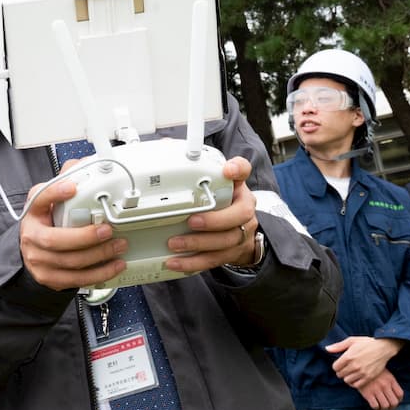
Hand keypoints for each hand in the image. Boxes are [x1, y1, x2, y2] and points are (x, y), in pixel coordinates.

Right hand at [19, 158, 128, 290]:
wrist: (32, 252)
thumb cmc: (45, 224)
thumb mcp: (50, 202)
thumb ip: (64, 182)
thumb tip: (82, 166)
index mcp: (33, 213)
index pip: (39, 199)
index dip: (54, 193)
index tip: (71, 187)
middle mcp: (31, 237)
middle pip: (55, 240)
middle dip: (86, 237)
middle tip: (108, 230)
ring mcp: (39, 261)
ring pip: (70, 262)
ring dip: (99, 255)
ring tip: (119, 246)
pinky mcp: (50, 278)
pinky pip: (77, 279)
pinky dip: (99, 273)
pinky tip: (115, 265)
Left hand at [162, 157, 261, 272]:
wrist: (240, 231)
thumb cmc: (221, 203)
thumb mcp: (212, 183)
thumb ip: (192, 167)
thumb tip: (165, 147)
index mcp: (238, 187)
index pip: (244, 170)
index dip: (238, 169)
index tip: (228, 170)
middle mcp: (244, 208)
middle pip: (239, 214)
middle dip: (214, 220)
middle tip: (191, 221)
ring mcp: (241, 232)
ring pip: (226, 240)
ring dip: (199, 243)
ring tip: (175, 243)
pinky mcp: (232, 252)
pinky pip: (214, 259)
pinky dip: (194, 262)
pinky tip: (175, 262)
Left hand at [326, 336, 404, 389]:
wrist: (383, 348)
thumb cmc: (366, 343)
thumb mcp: (351, 341)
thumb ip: (338, 346)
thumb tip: (327, 349)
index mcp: (348, 356)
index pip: (335, 367)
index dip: (336, 366)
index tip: (340, 364)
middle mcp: (354, 365)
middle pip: (340, 375)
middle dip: (341, 372)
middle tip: (345, 368)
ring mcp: (362, 372)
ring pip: (347, 381)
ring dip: (347, 377)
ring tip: (351, 373)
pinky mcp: (368, 377)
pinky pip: (356, 385)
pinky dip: (354, 383)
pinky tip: (356, 377)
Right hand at [358, 370, 404, 409]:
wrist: (358, 367)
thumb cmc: (371, 370)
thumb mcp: (384, 372)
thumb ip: (390, 382)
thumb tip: (393, 393)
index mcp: (390, 379)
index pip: (400, 394)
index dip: (398, 400)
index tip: (395, 401)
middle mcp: (385, 385)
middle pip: (394, 402)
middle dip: (392, 407)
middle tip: (388, 407)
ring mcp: (376, 389)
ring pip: (385, 406)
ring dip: (384, 409)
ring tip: (381, 408)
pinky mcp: (367, 393)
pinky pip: (375, 406)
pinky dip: (376, 408)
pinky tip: (374, 405)